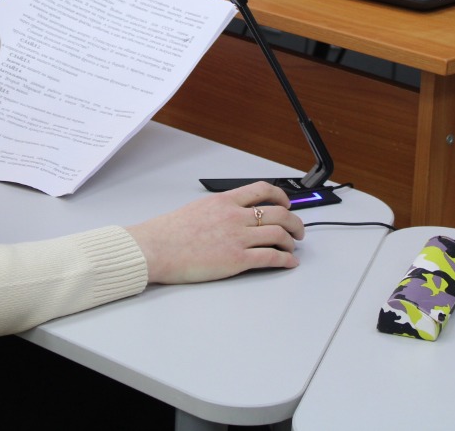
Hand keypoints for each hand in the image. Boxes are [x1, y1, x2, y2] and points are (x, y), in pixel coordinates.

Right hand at [125, 182, 305, 283]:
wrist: (156, 248)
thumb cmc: (168, 232)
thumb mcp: (196, 209)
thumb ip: (218, 210)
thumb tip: (230, 214)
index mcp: (224, 201)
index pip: (262, 190)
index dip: (281, 196)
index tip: (286, 204)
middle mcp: (235, 216)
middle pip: (278, 213)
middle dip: (295, 222)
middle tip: (298, 230)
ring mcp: (237, 237)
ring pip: (279, 234)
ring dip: (292, 241)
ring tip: (293, 248)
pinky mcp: (237, 259)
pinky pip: (271, 257)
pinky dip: (285, 260)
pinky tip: (288, 263)